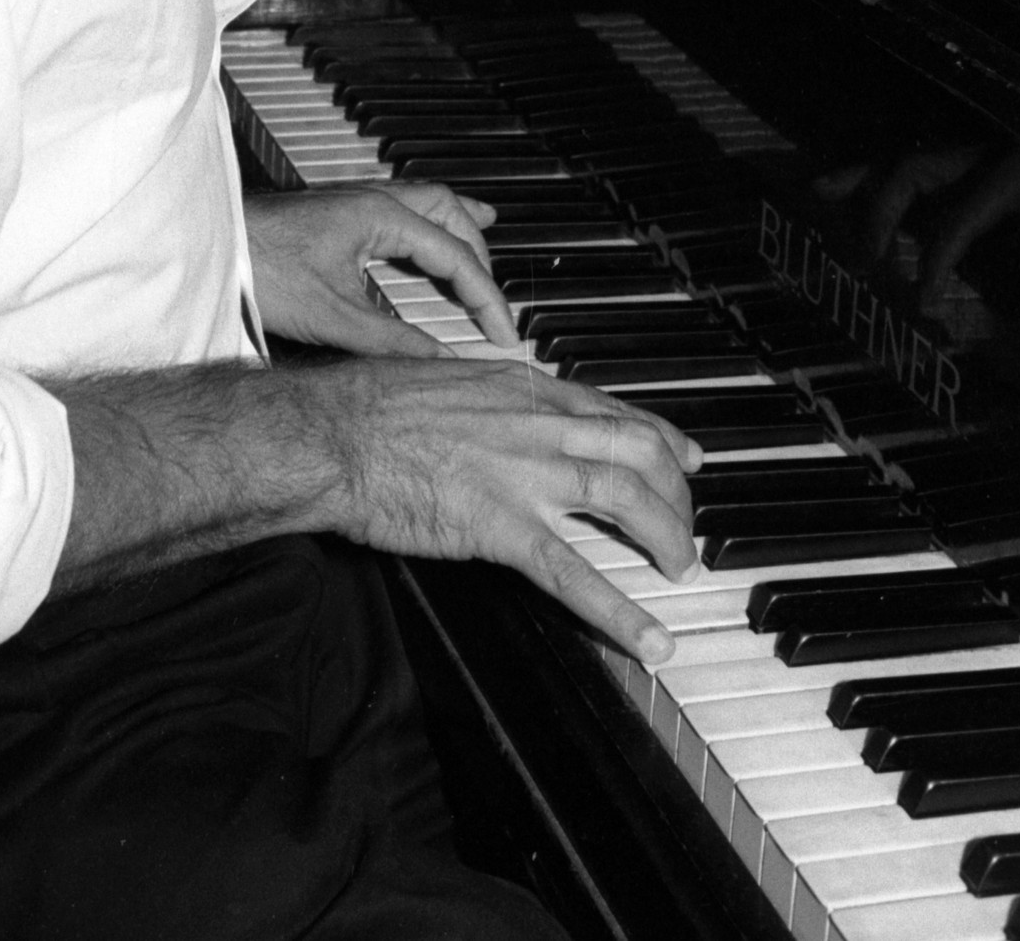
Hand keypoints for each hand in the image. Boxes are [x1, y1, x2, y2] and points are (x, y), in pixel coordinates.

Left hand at [244, 182, 520, 357]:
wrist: (213, 245)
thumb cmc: (262, 267)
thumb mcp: (333, 316)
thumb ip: (393, 341)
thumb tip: (441, 361)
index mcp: (382, 216)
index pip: (455, 254)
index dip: (487, 296)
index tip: (505, 332)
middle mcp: (374, 199)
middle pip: (451, 214)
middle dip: (481, 256)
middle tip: (495, 302)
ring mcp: (356, 201)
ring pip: (428, 201)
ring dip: (459, 225)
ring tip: (487, 235)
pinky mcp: (340, 211)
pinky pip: (404, 205)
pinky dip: (430, 219)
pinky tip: (427, 231)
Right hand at [339, 356, 700, 661]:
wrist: (332, 433)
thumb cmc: (369, 404)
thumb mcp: (444, 377)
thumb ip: (488, 395)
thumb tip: (500, 404)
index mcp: (521, 388)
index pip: (613, 410)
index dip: (661, 437)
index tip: (686, 457)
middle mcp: (536, 423)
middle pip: (638, 451)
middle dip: (676, 492)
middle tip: (683, 528)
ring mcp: (524, 473)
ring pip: (625, 500)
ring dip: (666, 538)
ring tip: (680, 571)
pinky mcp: (500, 525)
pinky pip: (573, 573)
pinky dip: (620, 612)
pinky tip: (650, 641)